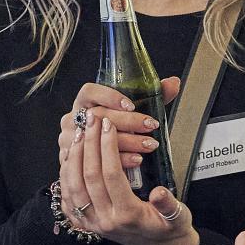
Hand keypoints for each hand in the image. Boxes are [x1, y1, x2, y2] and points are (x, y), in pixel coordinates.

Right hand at [55, 77, 178, 176]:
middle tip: (150, 125)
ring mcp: (71, 141)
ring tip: (149, 144)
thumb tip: (173, 83)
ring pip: (98, 139)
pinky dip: (121, 159)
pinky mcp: (75, 162)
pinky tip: (136, 160)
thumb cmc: (115, 129)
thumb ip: (151, 96)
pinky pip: (97, 160)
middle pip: (98, 116)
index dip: (109, 96)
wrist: (95, 157)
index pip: (89, 92)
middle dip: (127, 121)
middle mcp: (72, 120)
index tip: (131, 105)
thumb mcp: (130, 111)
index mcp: (82, 103)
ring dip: (127, 142)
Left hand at [61, 87, 198, 244]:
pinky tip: (70, 155)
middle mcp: (106, 220)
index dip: (108, 147)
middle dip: (89, 144)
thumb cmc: (171, 227)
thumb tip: (160, 193)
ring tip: (80, 132)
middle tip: (91, 120)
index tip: (108, 125)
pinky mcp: (87, 223)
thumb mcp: (179, 216)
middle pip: (89, 177)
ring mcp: (93, 223)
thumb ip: (169, 205)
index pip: (111, 175)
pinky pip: (69, 196)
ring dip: (74, 156)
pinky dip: (66, 173)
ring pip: (74, 185)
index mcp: (128, 216)